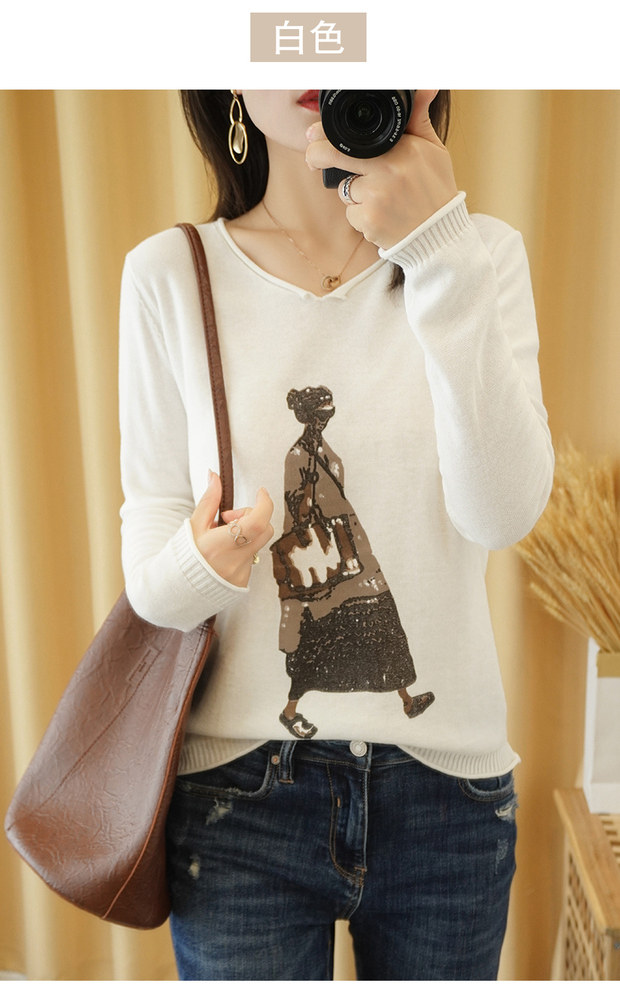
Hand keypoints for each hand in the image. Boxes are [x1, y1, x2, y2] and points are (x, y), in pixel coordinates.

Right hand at [190, 471, 274, 586]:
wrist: (179, 588)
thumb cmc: (184, 555)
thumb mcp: (194, 525)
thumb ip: (209, 500)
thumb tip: (214, 476)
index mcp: (220, 544)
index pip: (257, 521)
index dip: (264, 504)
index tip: (261, 492)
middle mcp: (234, 560)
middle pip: (265, 529)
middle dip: (254, 516)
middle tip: (231, 518)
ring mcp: (241, 572)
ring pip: (258, 543)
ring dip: (247, 534)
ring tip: (225, 537)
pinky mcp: (243, 581)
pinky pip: (252, 558)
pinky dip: (243, 549)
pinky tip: (225, 553)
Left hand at [305, 90, 457, 249]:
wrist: (441, 234)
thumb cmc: (436, 190)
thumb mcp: (433, 150)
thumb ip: (419, 120)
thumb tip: (425, 87)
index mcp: (402, 149)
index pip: (355, 136)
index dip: (326, 135)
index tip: (311, 134)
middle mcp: (387, 170)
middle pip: (334, 157)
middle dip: (316, 156)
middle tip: (312, 160)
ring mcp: (376, 197)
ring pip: (345, 190)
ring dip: (355, 194)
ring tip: (383, 199)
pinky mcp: (369, 222)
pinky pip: (351, 215)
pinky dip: (361, 217)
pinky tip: (382, 217)